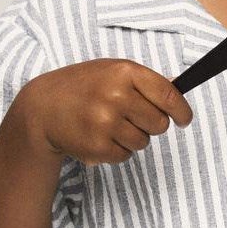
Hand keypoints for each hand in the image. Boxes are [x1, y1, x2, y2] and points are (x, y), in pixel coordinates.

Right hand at [16, 59, 192, 164]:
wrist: (43, 108)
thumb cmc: (81, 87)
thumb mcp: (111, 72)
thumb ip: (143, 82)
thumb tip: (176, 92)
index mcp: (124, 72)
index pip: (168, 95)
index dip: (181, 111)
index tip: (184, 119)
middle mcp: (117, 96)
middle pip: (159, 123)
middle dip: (151, 125)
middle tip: (130, 118)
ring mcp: (106, 123)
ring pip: (143, 142)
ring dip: (131, 138)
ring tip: (109, 125)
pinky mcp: (98, 146)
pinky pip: (125, 156)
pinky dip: (116, 150)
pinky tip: (98, 136)